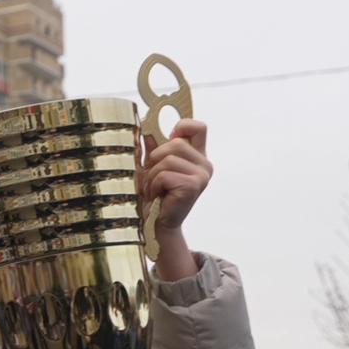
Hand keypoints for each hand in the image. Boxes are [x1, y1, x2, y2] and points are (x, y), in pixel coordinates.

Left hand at [138, 119, 211, 281]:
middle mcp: (204, 164)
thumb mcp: (153, 166)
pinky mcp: (193, 186)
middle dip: (156, 159)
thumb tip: (144, 124)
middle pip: (176, 142)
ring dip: (152, 175)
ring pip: (167, 159)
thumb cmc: (156, 196)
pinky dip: (154, 184)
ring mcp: (201, 175)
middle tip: (154, 177)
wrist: (157, 224)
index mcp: (198, 156)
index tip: (168, 136)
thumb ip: (152, 146)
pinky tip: (158, 195)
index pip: (199, 127)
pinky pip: (165, 174)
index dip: (182, 125)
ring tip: (154, 189)